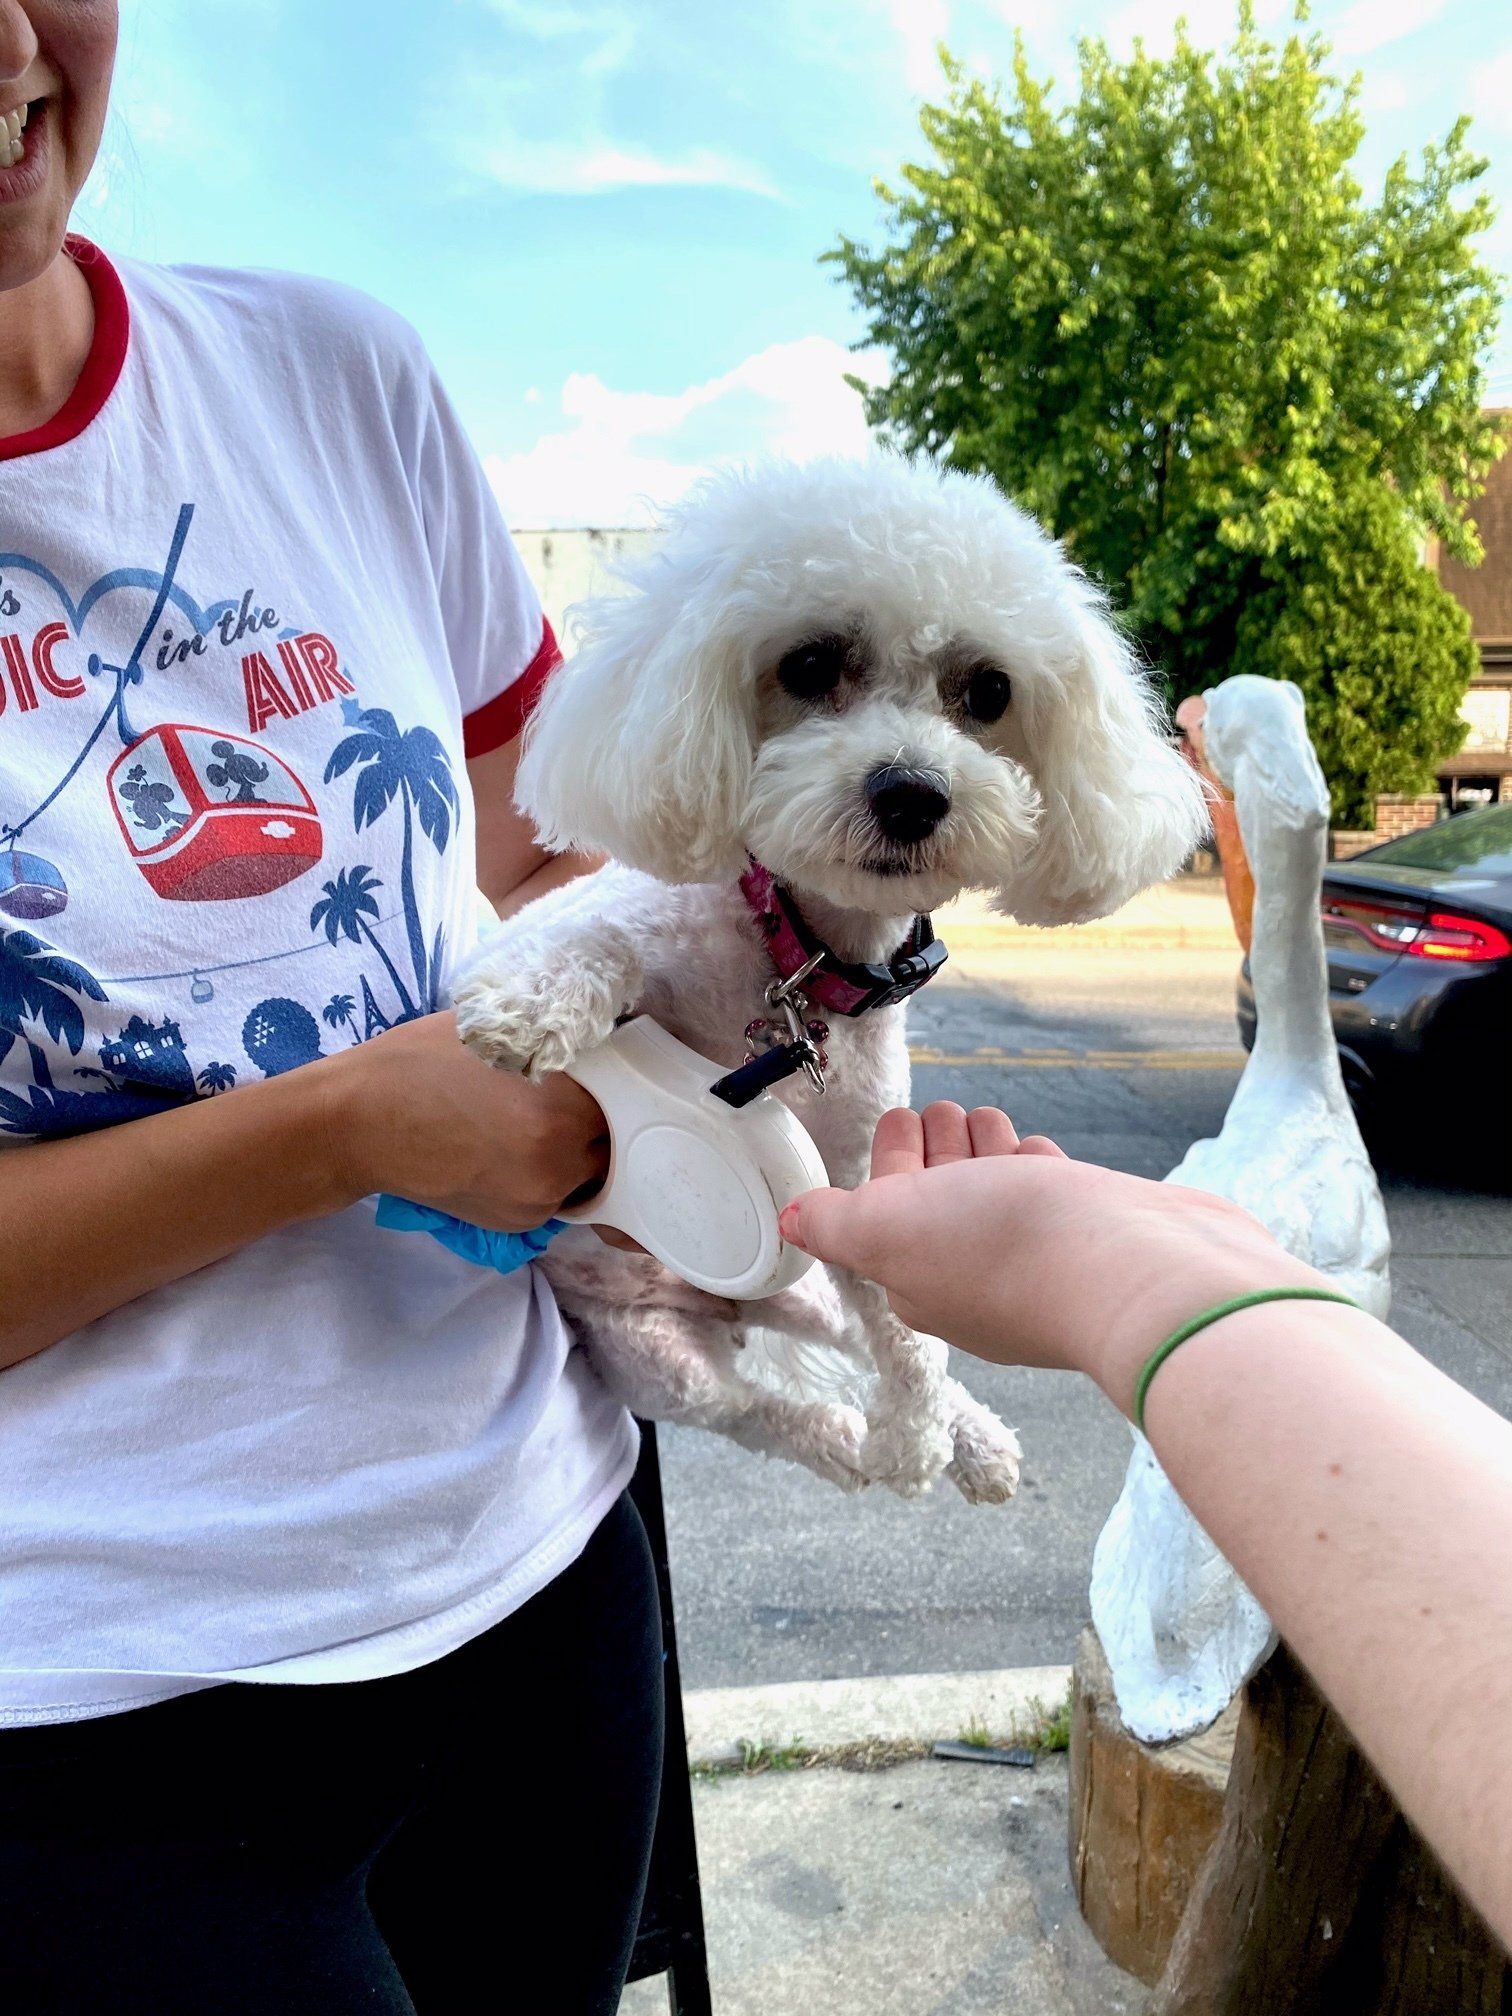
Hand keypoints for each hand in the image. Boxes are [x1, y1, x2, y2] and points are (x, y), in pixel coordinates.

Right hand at [323, 1012, 608, 1232]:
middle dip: (593, 1122)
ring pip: (584, 1174)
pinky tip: (510, 1150)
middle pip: (609, 1143)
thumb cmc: (420, 1062)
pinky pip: (552, 1196)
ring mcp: (537, 1201)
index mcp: (561, 1114)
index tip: (587, 1076)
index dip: (605, 1086)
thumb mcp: (496, 1031)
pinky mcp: (515, 1224)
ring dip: (572, 1152)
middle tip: (563, 1100)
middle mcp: (557, 1165)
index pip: (620, 1101)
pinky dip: (543, 1175)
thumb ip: (553, 1044)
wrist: (360, 1123)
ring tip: (532, 1125)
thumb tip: (595, 1040)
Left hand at [778, 1102, 1322, 1411]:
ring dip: (985, 1155)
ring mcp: (1045, 1260)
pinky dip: (1039, 1170)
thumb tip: (790, 1224)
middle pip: (945, 1204)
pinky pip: (1058, 1199)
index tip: (897, 1119)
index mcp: (921, 1280)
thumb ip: (836, 1223)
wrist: (1139, 1271)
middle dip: (936, 1153)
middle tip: (942, 1110)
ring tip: (984, 1120)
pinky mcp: (1100, 1239)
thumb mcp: (889, 1226)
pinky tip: (1036, 1152)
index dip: (889, 1164)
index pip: (891, 1213)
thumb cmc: (1007, 1247)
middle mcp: (981, 1278)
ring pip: (1000, 1197)